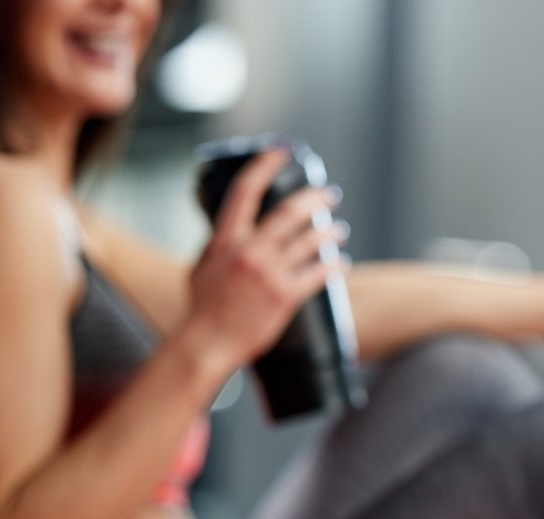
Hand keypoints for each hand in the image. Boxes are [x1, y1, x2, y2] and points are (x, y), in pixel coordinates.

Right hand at [181, 150, 345, 377]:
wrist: (209, 342)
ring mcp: (269, 273)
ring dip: (329, 233)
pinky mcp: (286, 296)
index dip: (265, 165)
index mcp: (226, 239)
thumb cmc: (202, 308)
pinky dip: (333, 266)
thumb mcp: (200, 266)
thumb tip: (230, 230)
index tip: (281, 151)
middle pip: (289, 212)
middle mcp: (250, 251)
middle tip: (329, 194)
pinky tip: (342, 262)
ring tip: (339, 229)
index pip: (246, 190)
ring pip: (310, 242)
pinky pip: (318, 275)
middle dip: (314, 199)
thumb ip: (216, 245)